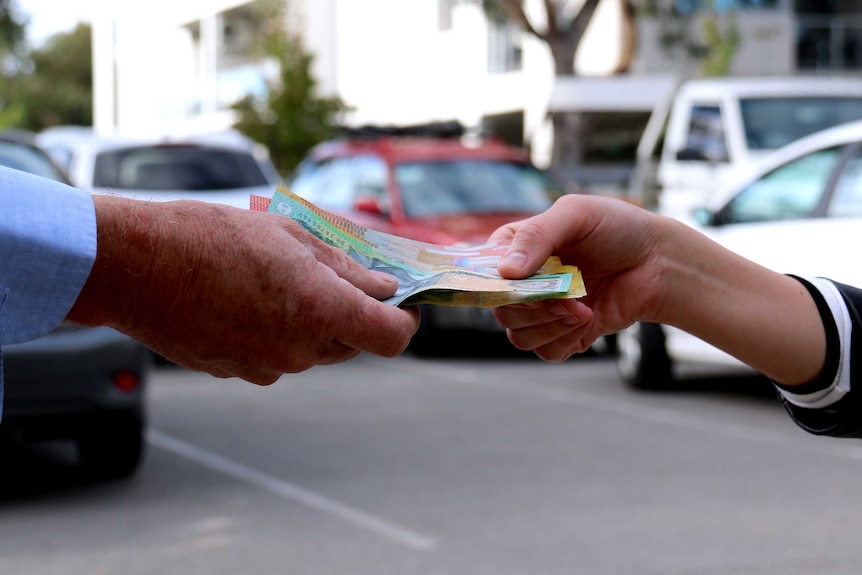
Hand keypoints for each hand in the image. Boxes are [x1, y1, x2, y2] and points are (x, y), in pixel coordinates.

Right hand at [68, 196, 419, 384]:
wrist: (136, 267)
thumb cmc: (212, 238)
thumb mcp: (289, 236)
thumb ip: (344, 268)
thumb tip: (382, 287)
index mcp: (321, 311)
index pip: (391, 337)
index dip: (404, 320)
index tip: (401, 302)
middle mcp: (300, 349)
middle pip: (352, 342)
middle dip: (352, 313)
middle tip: (330, 276)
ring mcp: (267, 366)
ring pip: (313, 349)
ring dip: (310, 322)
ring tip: (273, 281)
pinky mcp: (238, 372)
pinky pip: (276, 356)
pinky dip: (275, 332)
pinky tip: (245, 302)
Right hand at [490, 194, 662, 361]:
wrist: (660, 261)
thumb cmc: (618, 228)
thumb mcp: (576, 215)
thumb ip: (537, 236)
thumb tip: (506, 273)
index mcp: (514, 249)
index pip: (483, 274)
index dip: (498, 286)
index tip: (523, 286)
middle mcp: (523, 281)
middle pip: (500, 311)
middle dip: (533, 308)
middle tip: (566, 297)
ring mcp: (543, 310)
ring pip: (519, 336)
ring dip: (550, 326)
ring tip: (581, 308)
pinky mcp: (564, 333)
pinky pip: (545, 352)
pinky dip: (563, 341)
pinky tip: (587, 319)